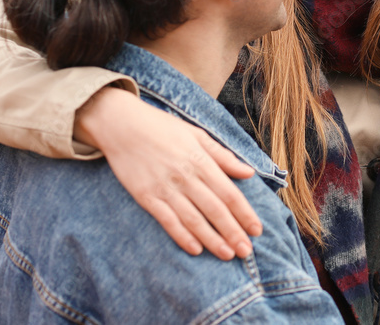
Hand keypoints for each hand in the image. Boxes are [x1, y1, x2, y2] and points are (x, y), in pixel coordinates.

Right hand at [75, 86, 261, 260]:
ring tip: (227, 254)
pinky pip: (167, 221)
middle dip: (233, 232)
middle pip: (215, 210)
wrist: (122, 125)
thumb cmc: (163, 128)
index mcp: (201, 161)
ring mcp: (165, 188)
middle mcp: (186, 177)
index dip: (245, 213)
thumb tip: (249, 172)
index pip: (229, 193)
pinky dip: (182, 236)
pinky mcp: (146, 197)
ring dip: (212, 239)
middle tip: (246, 251)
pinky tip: (195, 249)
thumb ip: (223, 156)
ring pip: (194, 219)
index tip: (257, 229)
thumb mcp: (197, 134)